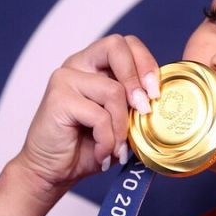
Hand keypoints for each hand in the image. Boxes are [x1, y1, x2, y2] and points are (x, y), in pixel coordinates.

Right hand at [12, 34, 160, 201]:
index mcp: (95, 64)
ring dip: (122, 126)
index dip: (146, 63)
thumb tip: (162, 99)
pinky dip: (107, 139)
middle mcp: (78, 64)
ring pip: (114, 91)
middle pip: (116, 46)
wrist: (53, 170)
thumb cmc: (87, 146)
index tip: (156, 93)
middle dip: (138, 78)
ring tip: (117, 148)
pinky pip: (99, 115)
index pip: (126, 44)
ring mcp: (66, 78)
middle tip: (145, 110)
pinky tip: (102, 153)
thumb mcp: (120, 120)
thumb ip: (136, 104)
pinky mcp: (58, 98)